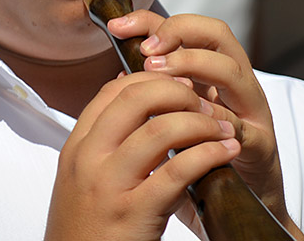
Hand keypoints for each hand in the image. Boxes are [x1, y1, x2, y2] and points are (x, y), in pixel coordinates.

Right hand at [46, 69, 240, 240]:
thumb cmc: (89, 230)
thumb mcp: (84, 179)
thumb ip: (105, 141)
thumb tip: (127, 88)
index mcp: (77, 148)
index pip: (114, 91)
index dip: (152, 78)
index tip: (179, 83)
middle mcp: (88, 160)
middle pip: (136, 98)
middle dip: (177, 91)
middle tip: (202, 101)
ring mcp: (109, 186)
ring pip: (160, 128)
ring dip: (201, 121)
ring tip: (222, 127)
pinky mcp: (134, 213)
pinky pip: (178, 171)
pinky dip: (209, 153)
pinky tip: (226, 151)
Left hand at [109, 10, 301, 236]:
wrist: (241, 214)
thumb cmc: (204, 164)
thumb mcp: (175, 124)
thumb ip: (156, 99)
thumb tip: (119, 74)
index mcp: (213, 76)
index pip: (187, 29)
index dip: (152, 20)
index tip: (118, 25)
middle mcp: (237, 85)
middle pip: (217, 34)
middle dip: (178, 33)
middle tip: (146, 50)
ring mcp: (253, 112)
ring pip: (231, 70)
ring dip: (193, 65)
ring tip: (159, 73)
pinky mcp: (261, 146)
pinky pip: (239, 124)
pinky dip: (212, 120)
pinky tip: (187, 122)